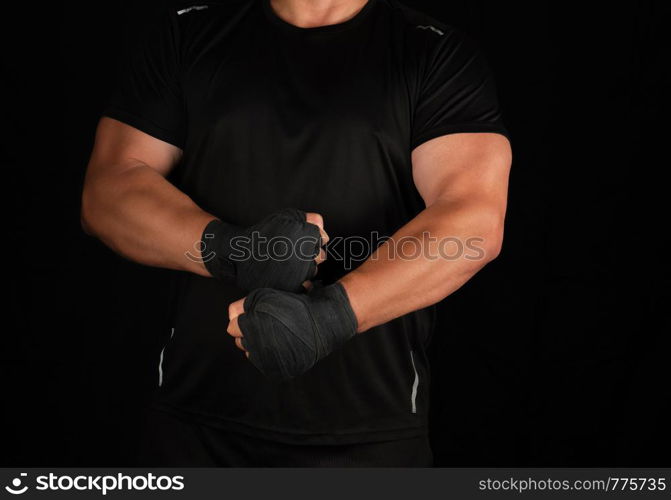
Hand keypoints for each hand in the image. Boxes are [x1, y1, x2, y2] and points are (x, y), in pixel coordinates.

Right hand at [202, 208, 328, 291]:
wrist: (240, 254)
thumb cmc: (262, 234)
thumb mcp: (284, 217)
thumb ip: (306, 218)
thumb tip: (321, 225)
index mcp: (304, 235)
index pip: (321, 238)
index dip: (311, 238)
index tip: (298, 240)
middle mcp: (304, 254)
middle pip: (320, 256)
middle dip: (310, 253)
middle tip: (291, 251)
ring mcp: (299, 272)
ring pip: (313, 271)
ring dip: (305, 267)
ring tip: (286, 262)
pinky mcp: (292, 286)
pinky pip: (305, 285)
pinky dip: (299, 281)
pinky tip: (286, 273)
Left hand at [226, 283, 357, 379]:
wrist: (322, 322)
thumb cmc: (293, 305)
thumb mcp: (265, 296)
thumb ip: (242, 305)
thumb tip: (230, 316)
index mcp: (252, 327)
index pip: (233, 328)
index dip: (244, 319)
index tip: (256, 315)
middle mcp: (258, 347)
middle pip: (240, 342)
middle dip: (249, 332)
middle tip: (267, 323)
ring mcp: (268, 361)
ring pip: (251, 353)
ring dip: (257, 344)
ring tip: (275, 333)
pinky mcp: (277, 371)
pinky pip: (264, 364)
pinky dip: (268, 355)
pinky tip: (280, 344)